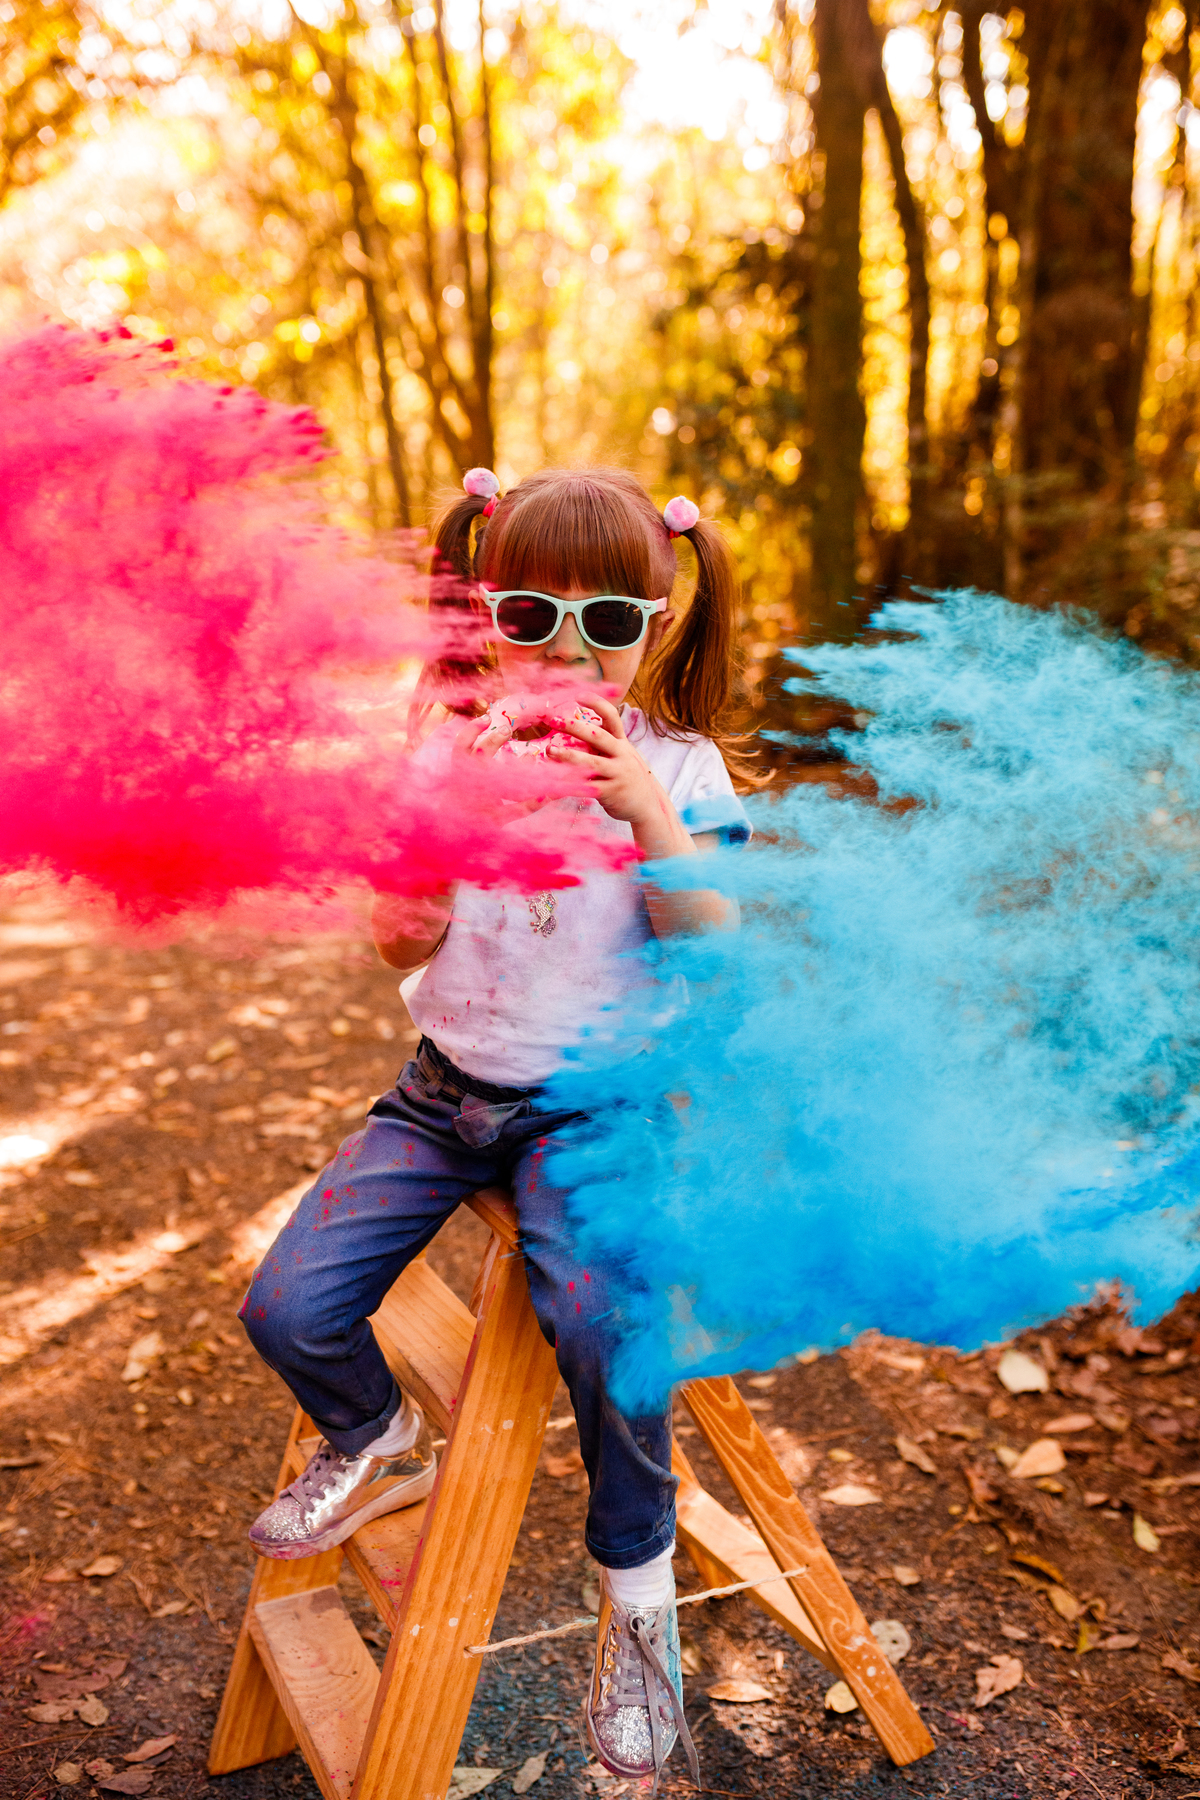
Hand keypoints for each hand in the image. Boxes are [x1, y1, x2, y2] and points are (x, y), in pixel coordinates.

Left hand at [548, 694, 665, 827]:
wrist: (646, 806)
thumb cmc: (626, 777)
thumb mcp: (621, 756)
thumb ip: (604, 744)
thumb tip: (576, 728)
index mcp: (622, 742)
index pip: (612, 717)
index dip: (596, 703)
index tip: (579, 695)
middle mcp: (622, 755)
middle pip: (598, 736)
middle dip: (575, 727)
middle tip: (554, 721)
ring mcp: (617, 773)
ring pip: (591, 762)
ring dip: (568, 756)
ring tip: (550, 751)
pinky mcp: (611, 792)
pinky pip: (587, 787)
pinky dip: (570, 784)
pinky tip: (555, 781)